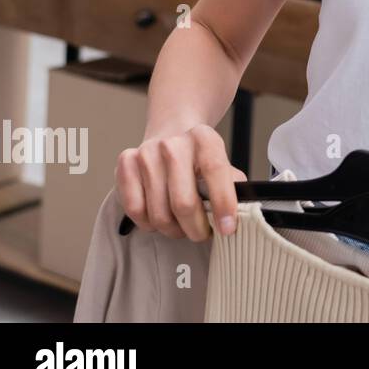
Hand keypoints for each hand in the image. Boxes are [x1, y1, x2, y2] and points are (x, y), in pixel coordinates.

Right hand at [116, 126, 246, 241]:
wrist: (170, 134)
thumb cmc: (198, 158)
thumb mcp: (223, 164)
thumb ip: (233, 186)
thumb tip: (242, 214)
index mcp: (205, 139)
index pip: (216, 172)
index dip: (223, 204)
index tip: (227, 229)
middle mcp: (173, 144)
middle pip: (183, 202)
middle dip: (195, 228)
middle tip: (201, 233)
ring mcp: (147, 153)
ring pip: (159, 213)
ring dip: (173, 229)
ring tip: (181, 226)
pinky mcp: (126, 163)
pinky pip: (135, 210)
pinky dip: (148, 223)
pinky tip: (159, 218)